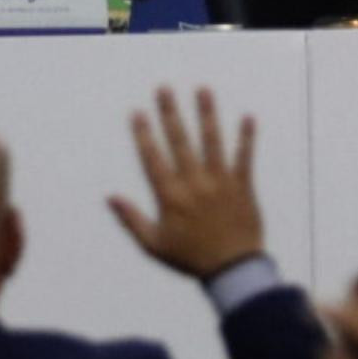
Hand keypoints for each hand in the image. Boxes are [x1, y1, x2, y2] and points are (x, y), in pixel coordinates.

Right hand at [110, 87, 266, 279]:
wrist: (232, 270)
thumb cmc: (190, 259)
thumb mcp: (153, 245)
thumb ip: (131, 219)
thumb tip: (110, 197)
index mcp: (171, 196)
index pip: (153, 158)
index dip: (144, 134)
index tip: (137, 113)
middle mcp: (194, 183)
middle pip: (180, 141)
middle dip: (170, 113)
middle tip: (164, 89)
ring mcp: (220, 182)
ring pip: (212, 141)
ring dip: (207, 114)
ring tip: (202, 91)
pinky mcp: (242, 185)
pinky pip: (245, 157)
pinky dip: (247, 137)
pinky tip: (248, 116)